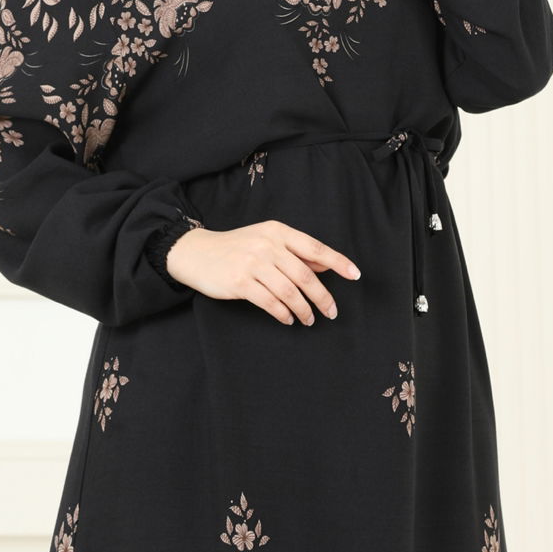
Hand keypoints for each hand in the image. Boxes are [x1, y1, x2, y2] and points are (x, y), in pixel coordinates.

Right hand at [166, 220, 360, 326]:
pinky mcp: (240, 282)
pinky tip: (288, 319)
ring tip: (309, 319)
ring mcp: (253, 263)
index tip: (355, 275)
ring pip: (290, 291)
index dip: (338, 262)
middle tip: (332, 312)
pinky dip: (283, 313)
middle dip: (323, 296)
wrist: (197, 253)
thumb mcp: (266, 241)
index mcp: (277, 231)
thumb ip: (295, 252)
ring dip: (304, 309)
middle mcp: (267, 245)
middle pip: (305, 275)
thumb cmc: (236, 248)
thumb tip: (325, 266)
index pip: (314, 248)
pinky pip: (270, 302)